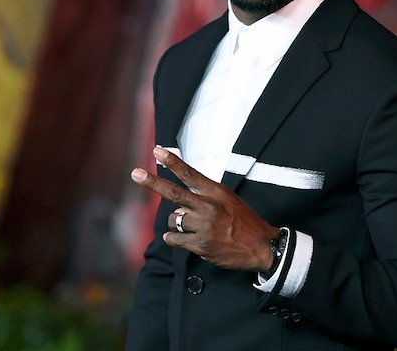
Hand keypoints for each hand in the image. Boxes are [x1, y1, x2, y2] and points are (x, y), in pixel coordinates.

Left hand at [131, 147, 278, 271]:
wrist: (261, 246)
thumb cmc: (244, 222)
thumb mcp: (229, 200)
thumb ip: (206, 196)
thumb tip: (180, 202)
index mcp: (216, 192)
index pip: (190, 173)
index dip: (172, 161)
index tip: (157, 150)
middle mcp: (208, 206)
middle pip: (173, 193)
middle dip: (152, 182)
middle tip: (135, 173)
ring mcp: (203, 226)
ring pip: (174, 219)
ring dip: (177, 223)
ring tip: (192, 227)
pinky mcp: (200, 244)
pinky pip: (174, 239)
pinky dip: (175, 239)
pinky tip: (185, 239)